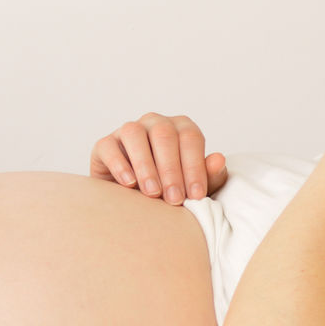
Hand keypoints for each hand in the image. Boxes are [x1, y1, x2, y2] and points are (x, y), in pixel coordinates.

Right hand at [90, 113, 227, 204]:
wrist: (137, 202)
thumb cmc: (172, 190)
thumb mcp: (195, 187)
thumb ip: (209, 175)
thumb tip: (219, 160)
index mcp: (181, 128)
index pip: (190, 138)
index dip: (194, 166)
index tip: (196, 195)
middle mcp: (155, 123)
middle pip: (164, 134)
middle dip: (171, 169)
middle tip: (174, 199)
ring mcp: (129, 130)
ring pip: (134, 134)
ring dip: (146, 165)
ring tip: (152, 193)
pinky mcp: (105, 144)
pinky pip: (109, 146)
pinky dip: (119, 164)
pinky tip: (129, 184)